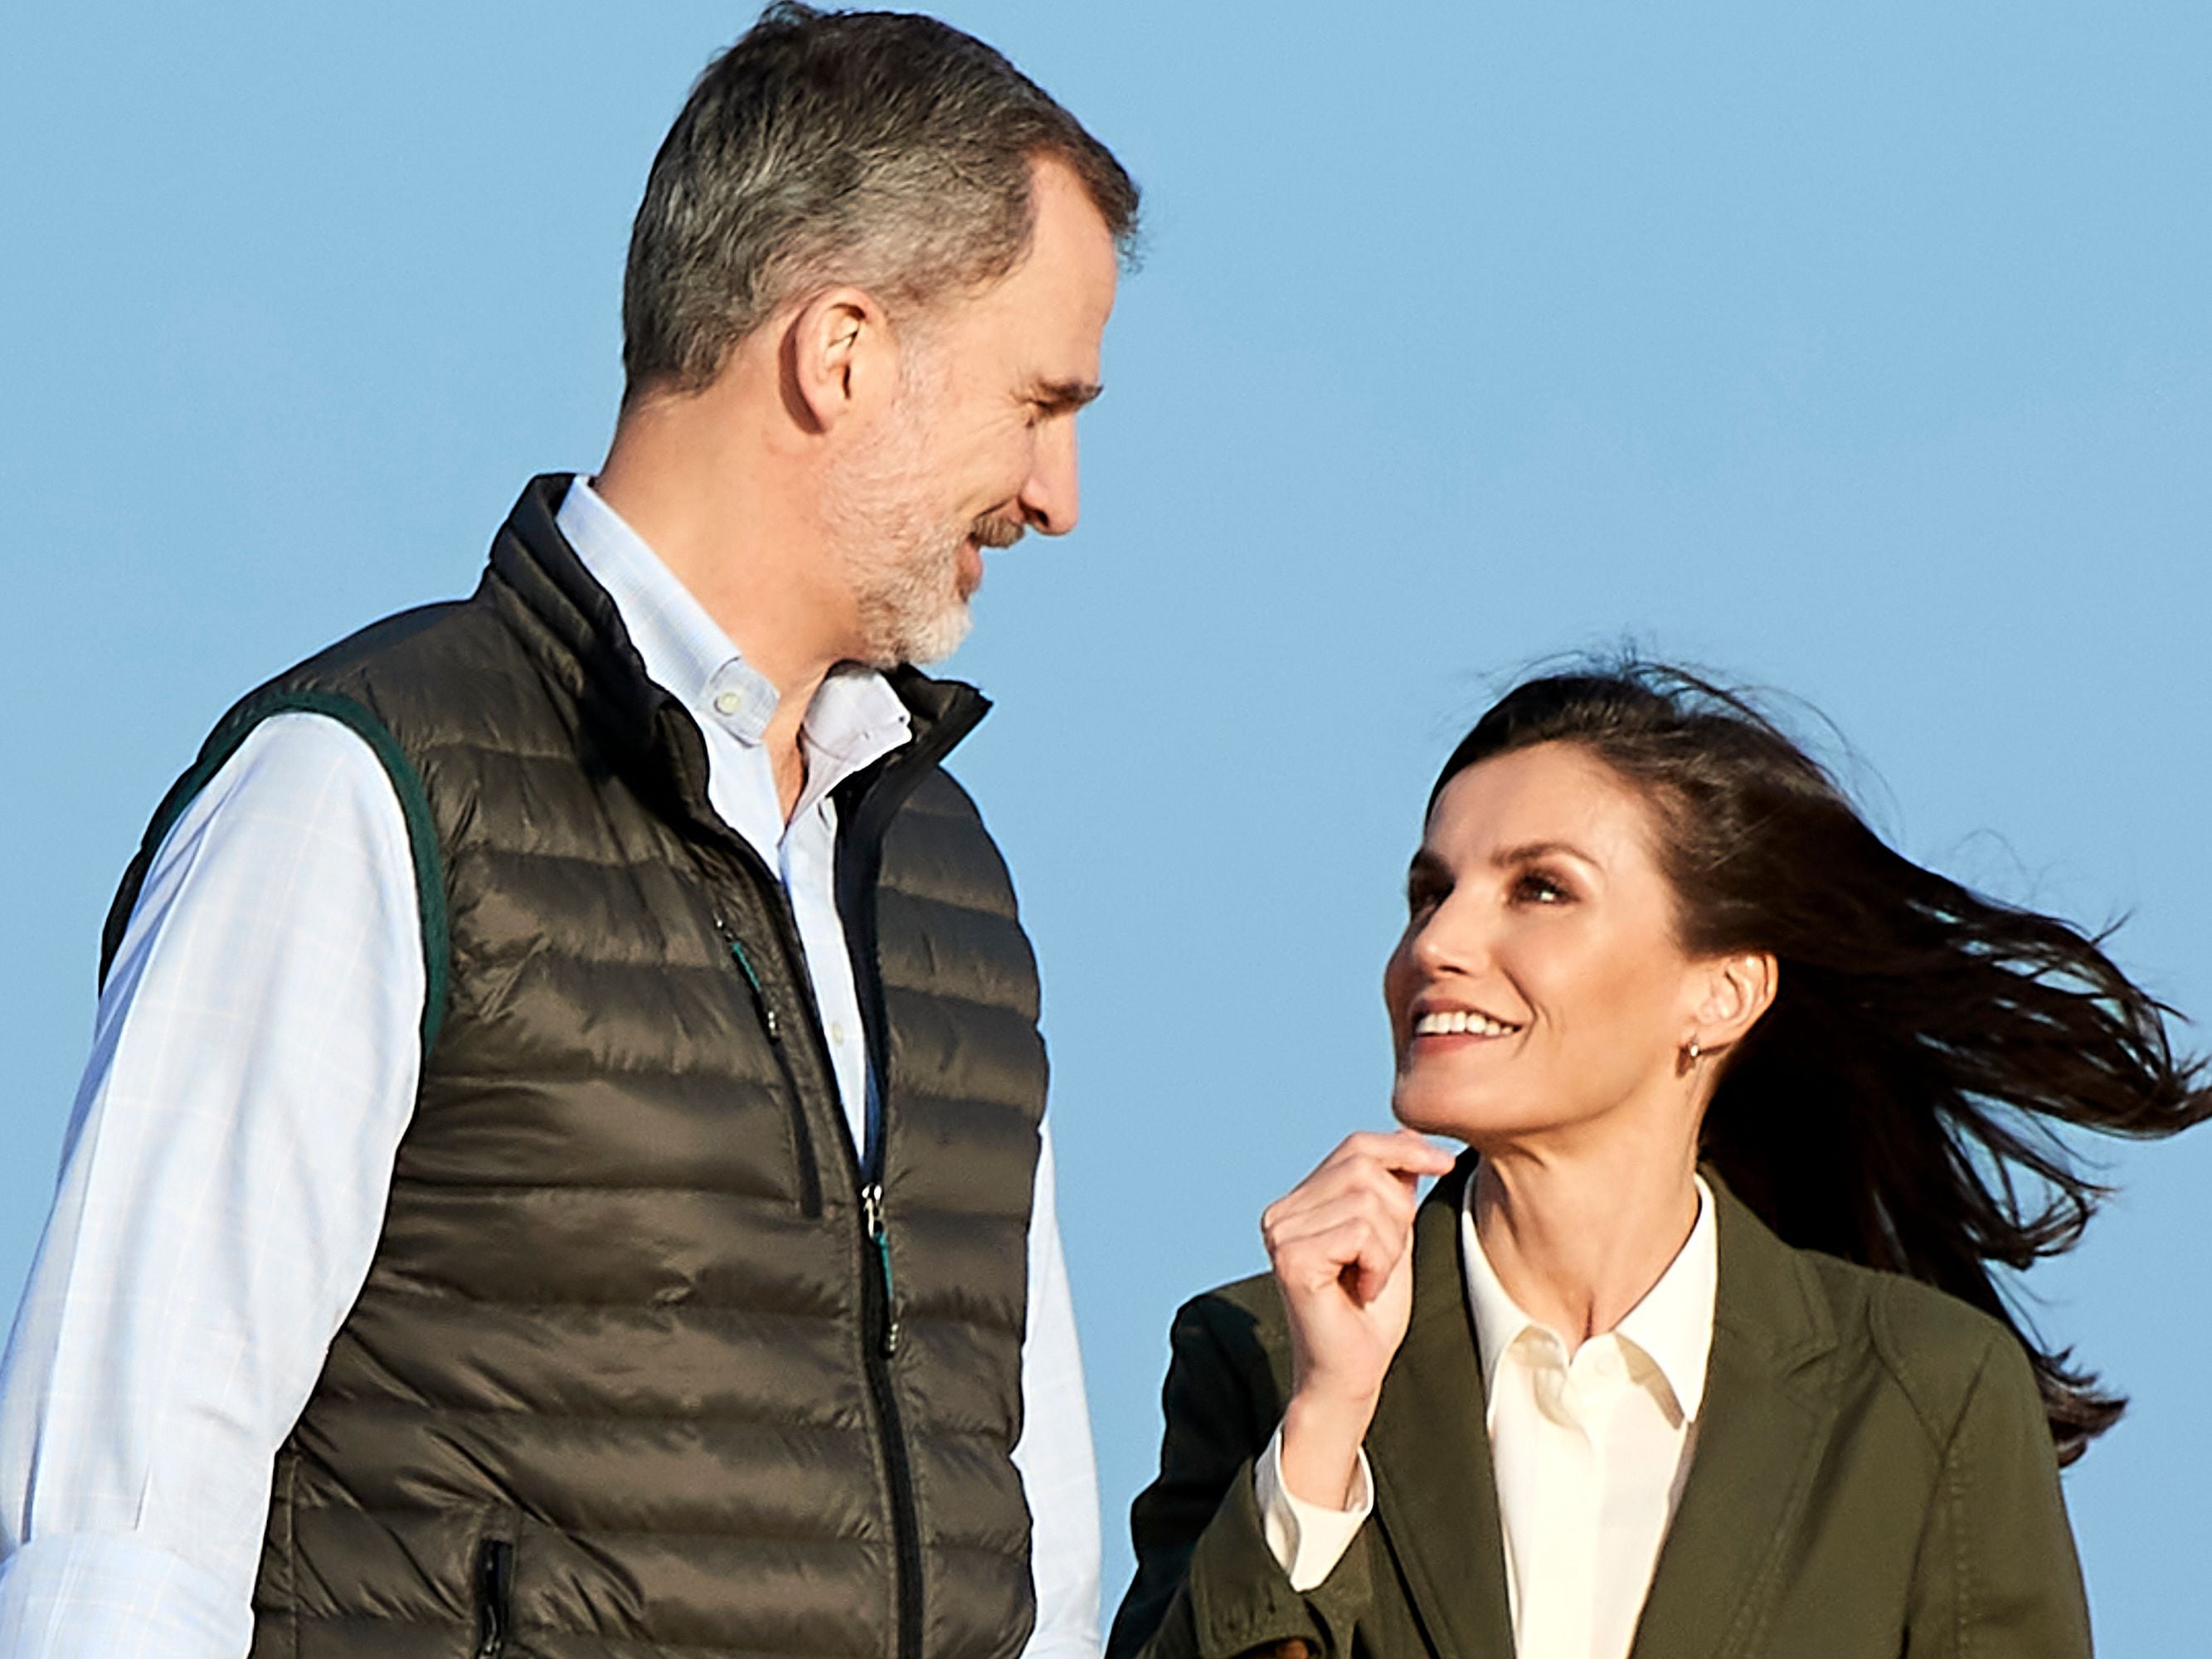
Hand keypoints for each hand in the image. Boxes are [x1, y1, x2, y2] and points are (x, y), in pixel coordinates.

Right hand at [1261, 1129, 1454, 1508]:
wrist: (1352, 1373)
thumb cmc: (1371, 1312)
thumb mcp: (1391, 1235)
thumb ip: (1392, 1187)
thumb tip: (1411, 1136)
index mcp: (1297, 1202)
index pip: (1356, 1146)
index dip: (1405, 1149)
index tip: (1444, 1164)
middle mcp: (1279, 1212)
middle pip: (1365, 1167)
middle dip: (1398, 1212)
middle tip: (1386, 1260)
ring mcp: (1280, 1234)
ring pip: (1368, 1200)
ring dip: (1391, 1245)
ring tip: (1372, 1278)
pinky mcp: (1292, 1258)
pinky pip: (1362, 1232)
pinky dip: (1380, 1262)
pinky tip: (1364, 1289)